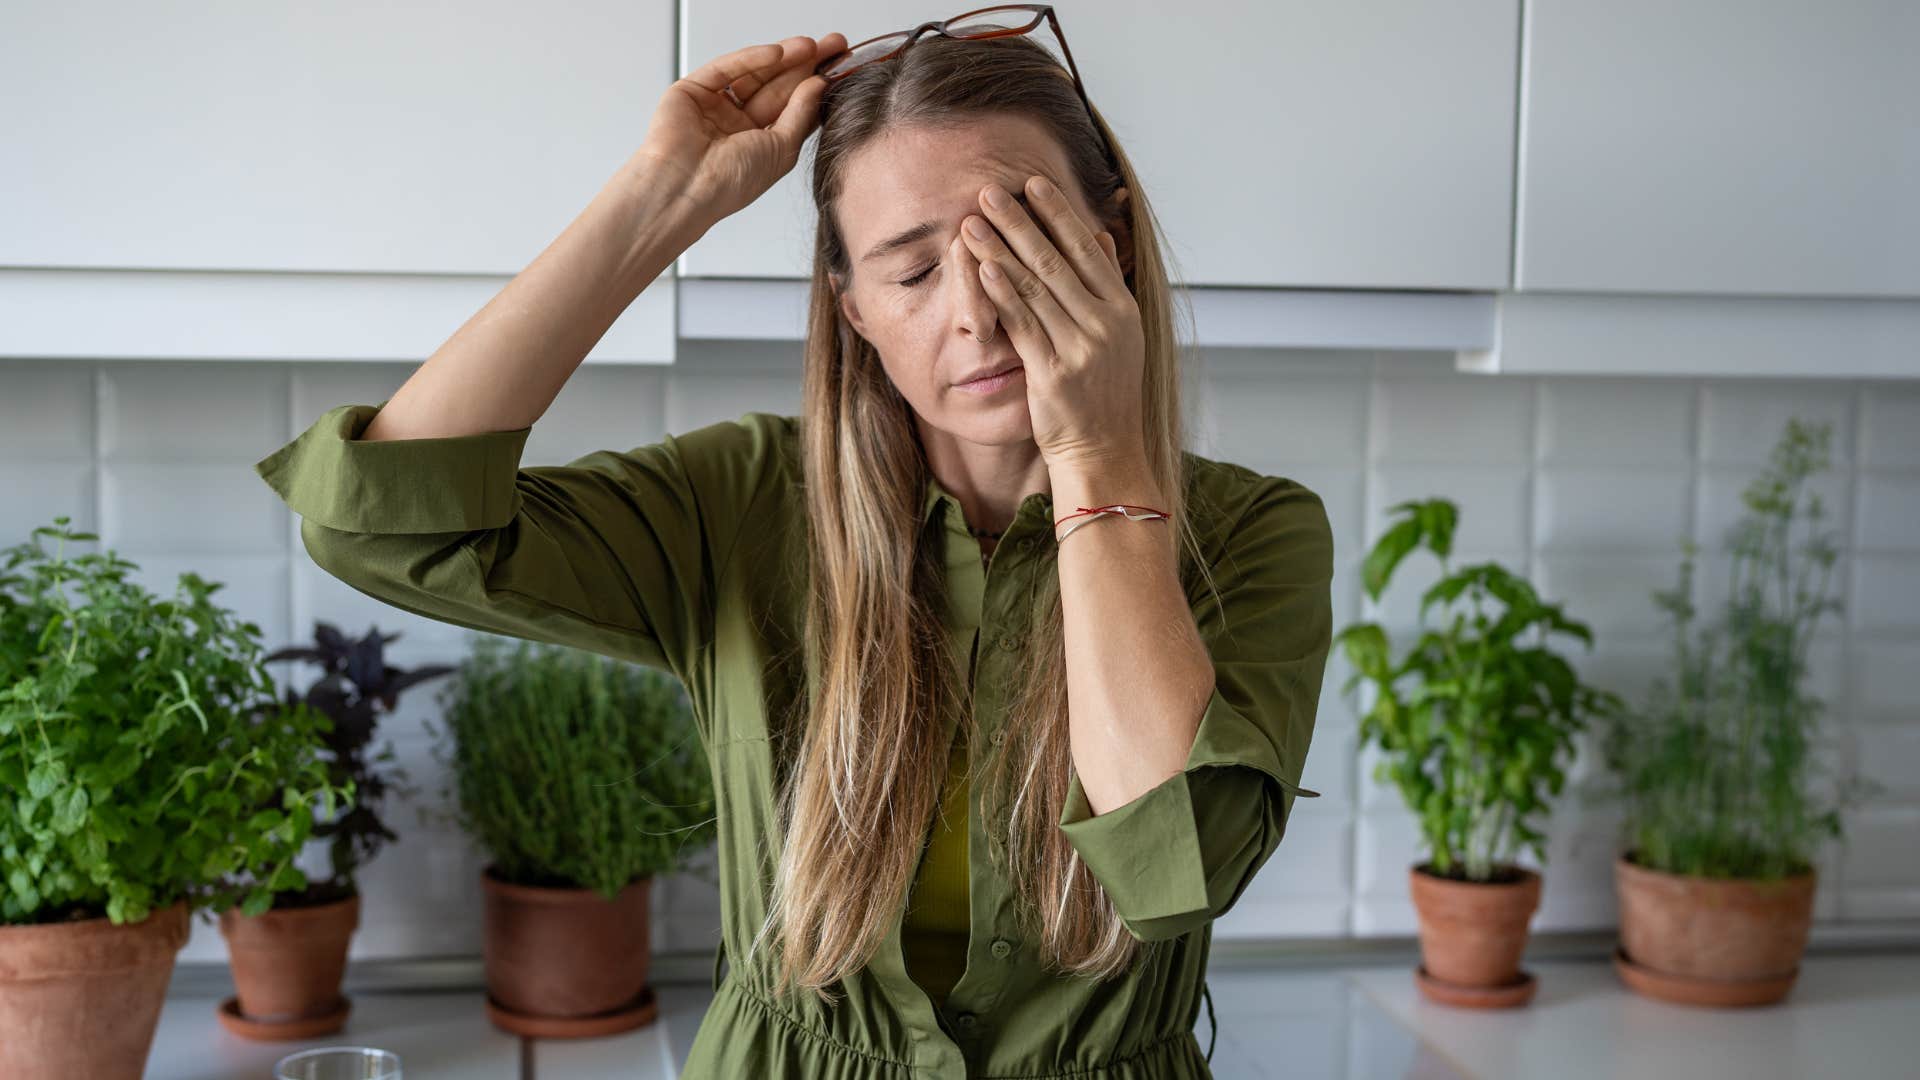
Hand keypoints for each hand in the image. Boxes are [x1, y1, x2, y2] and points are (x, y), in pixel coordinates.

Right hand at [637, 33, 848, 227]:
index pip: (793, 107)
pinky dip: (752, 58)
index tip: (841, 67)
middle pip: (778, 87)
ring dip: (783, 58)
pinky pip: (726, 68)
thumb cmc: (730, 183)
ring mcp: (715, 106)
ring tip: (811, 46)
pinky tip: (778, 52)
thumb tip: (820, 83)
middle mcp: (737, 124)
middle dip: (805, 66)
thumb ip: (801, 113)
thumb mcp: (781, 149)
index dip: (816, 86)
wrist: (686, 188)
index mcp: (760, 143)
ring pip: (754, 74)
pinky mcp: (693, 91)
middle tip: (834, 46)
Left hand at [956, 174, 1145, 470]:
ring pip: (1036, 288)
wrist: (1104, 451)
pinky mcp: (1054, 373)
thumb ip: (1107, 283)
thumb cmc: (1105, 393)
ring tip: (974, 222)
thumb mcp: (1119, 335)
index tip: (1033, 182)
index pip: (1086, 249)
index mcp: (1122, 309)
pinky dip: (1003, 294)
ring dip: (1001, 250)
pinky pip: (1024, 325)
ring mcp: (1082, 348)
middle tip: (990, 190)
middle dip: (1020, 222)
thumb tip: (1100, 235)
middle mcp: (1106, 324)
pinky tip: (984, 269)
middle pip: (1056, 261)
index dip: (1058, 213)